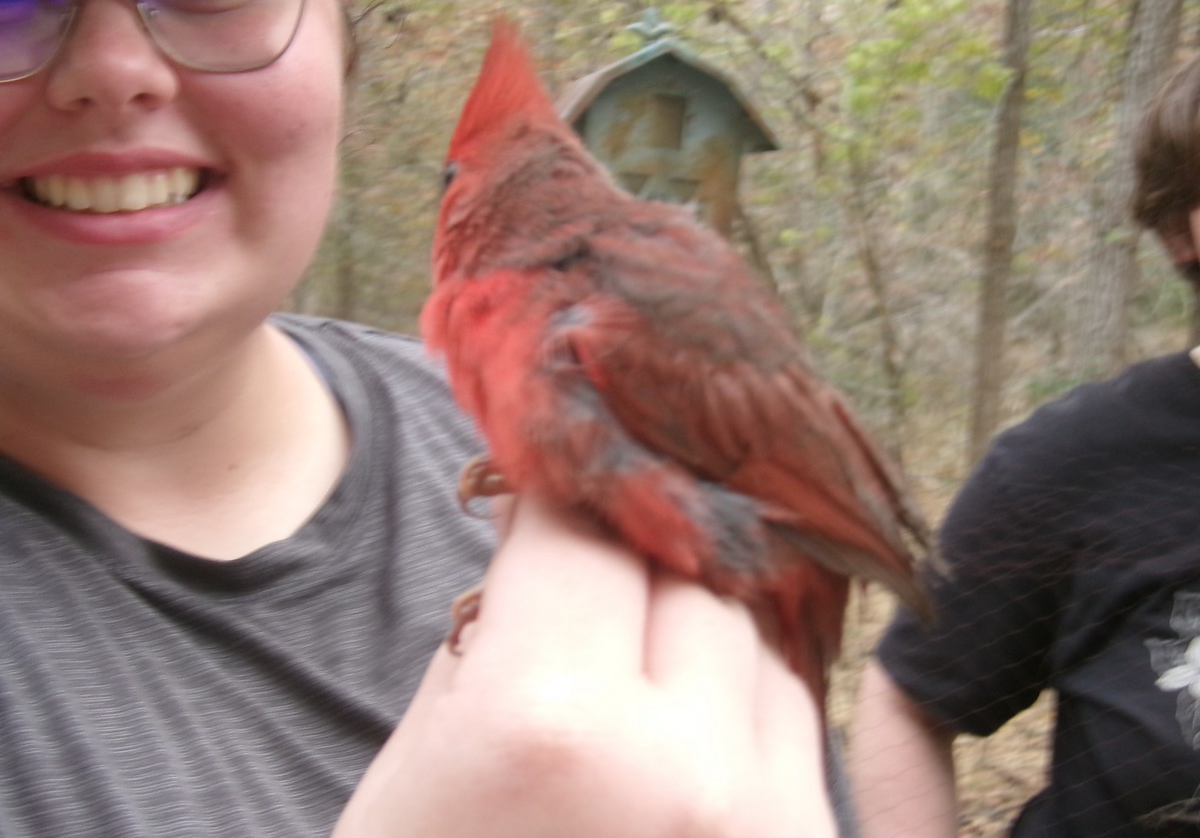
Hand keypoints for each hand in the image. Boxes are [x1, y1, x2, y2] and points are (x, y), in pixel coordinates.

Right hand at [333, 495, 833, 837]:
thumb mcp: (421, 769)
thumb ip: (496, 638)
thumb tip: (556, 538)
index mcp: (547, 730)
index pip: (580, 532)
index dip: (554, 502)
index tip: (549, 488)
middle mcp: (682, 770)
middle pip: (684, 571)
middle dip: (626, 560)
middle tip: (587, 578)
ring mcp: (770, 828)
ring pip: (754, 635)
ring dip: (692, 626)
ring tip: (629, 674)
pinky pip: (795, 718)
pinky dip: (740, 700)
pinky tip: (681, 736)